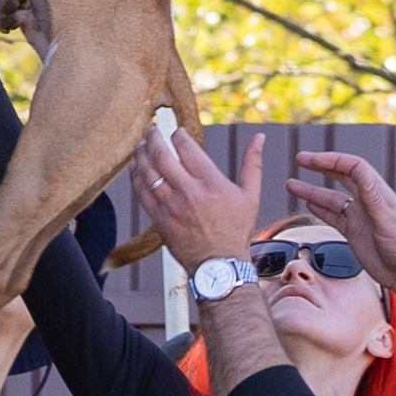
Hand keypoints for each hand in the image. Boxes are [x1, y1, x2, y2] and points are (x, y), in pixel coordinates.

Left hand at [136, 125, 261, 269]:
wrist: (219, 266)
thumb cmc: (236, 230)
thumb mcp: (251, 195)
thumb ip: (252, 163)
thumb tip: (259, 137)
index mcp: (212, 183)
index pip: (187, 148)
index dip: (178, 134)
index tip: (176, 131)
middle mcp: (189, 192)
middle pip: (162, 156)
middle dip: (154, 138)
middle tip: (152, 129)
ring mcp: (171, 206)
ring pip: (148, 172)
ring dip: (141, 154)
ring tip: (141, 144)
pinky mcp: (159, 219)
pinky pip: (142, 192)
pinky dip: (136, 176)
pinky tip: (136, 166)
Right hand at [286, 152, 395, 293]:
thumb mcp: (387, 221)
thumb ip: (373, 198)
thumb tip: (362, 174)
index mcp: (377, 192)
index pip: (353, 167)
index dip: (332, 160)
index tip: (311, 159)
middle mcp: (367, 201)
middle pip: (340, 176)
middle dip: (320, 167)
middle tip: (300, 159)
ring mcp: (359, 216)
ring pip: (331, 198)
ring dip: (312, 190)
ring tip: (291, 184)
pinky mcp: (353, 232)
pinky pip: (333, 216)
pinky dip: (320, 209)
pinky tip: (307, 204)